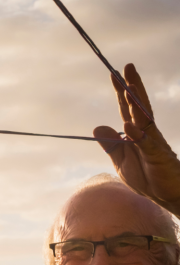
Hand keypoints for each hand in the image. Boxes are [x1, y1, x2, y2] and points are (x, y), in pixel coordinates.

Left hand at [94, 63, 179, 214]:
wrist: (166, 196)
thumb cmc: (147, 177)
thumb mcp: (121, 160)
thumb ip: (110, 144)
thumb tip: (97, 126)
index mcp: (136, 133)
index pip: (127, 108)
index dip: (122, 92)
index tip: (115, 74)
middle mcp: (146, 133)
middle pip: (139, 106)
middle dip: (133, 87)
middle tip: (128, 68)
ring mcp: (153, 143)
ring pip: (144, 120)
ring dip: (136, 105)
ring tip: (129, 89)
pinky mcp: (157, 156)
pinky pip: (146, 143)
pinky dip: (137, 135)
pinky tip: (128, 125)